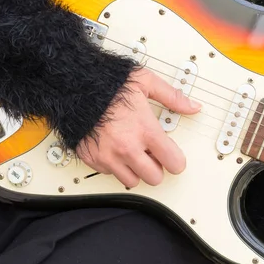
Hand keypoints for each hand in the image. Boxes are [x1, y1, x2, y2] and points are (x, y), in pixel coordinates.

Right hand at [76, 68, 201, 187]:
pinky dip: (114, 165)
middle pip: (154, 178)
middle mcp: (127, 147)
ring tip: (132, 152)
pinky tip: (114, 149)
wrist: (72, 85)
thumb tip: (191, 106)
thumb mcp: (144, 81)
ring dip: (135, 170)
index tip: (173, 156)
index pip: (173, 162)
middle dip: (156, 168)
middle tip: (151, 154)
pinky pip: (109, 174)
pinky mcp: (92, 159)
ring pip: (132, 182)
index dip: (177, 160)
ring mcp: (108, 156)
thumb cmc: (106, 83)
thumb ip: (171, 96)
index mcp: (144, 130)